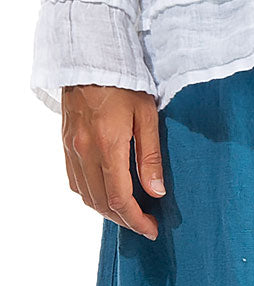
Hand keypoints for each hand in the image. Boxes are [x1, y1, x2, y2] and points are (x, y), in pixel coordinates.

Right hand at [62, 84, 165, 240]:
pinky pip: (75, 181)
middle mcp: (84, 151)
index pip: (120, 198)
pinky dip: (90, 194)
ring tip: (129, 211)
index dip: (136, 220)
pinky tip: (106, 191)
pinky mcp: (65, 143)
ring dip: (106, 210)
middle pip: (101, 202)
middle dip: (123, 219)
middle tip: (144, 223)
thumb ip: (150, 155)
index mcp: (108, 145)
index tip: (152, 229)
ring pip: (85, 195)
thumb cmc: (125, 81)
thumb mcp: (147, 114)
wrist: (92, 56)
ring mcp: (71, 148)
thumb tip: (156, 192)